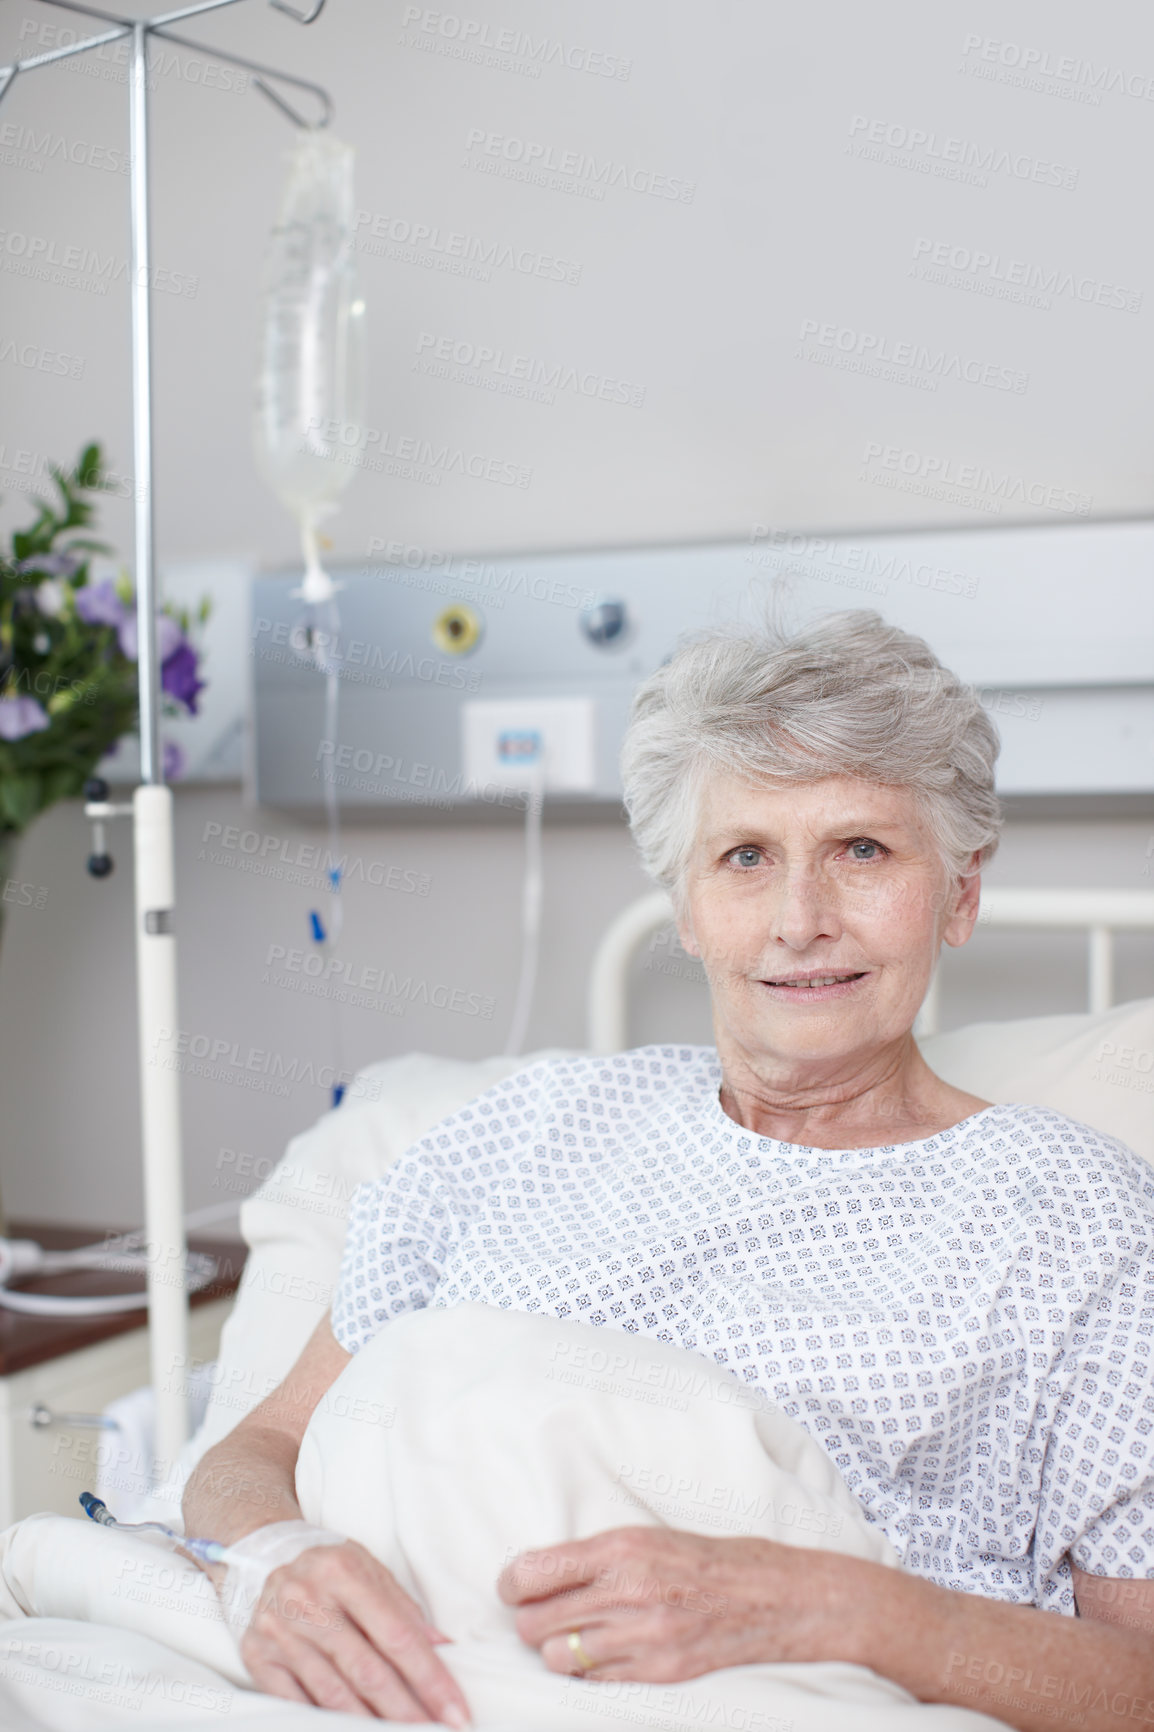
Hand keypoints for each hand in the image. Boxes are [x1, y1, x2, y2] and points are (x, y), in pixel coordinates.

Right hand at [240, 1538, 470, 1722]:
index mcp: (341, 1571)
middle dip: (407, 1710)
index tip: (455, 1709)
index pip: (396, 1635)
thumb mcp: (368, 1570)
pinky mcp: (258, 1659)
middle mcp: (306, 1601)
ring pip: (333, 1694)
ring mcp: (278, 1632)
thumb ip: (403, 1609)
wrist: (262, 1557)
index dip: (430, 1677)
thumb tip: (442, 1649)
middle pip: (367, 1670)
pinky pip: (296, 1704)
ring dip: (371, 1726)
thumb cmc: (329, 1568)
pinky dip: (325, 1724)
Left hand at [497, 1526, 872, 1683]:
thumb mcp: (646, 1537)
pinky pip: (595, 1682)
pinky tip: (608, 1655)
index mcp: (620, 1548)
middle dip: (532, 1621)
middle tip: (546, 1614)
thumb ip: (594, 1557)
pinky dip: (590, 1673)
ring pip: (559, 1658)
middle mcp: (627, 1591)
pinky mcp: (660, 1671)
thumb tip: (537, 1575)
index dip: (512, 1585)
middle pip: (535, 1623)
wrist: (772, 1594)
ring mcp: (644, 1636)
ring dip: (560, 1651)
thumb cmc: (706, 1559)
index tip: (516, 1587)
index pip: (532, 1572)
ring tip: (579, 1637)